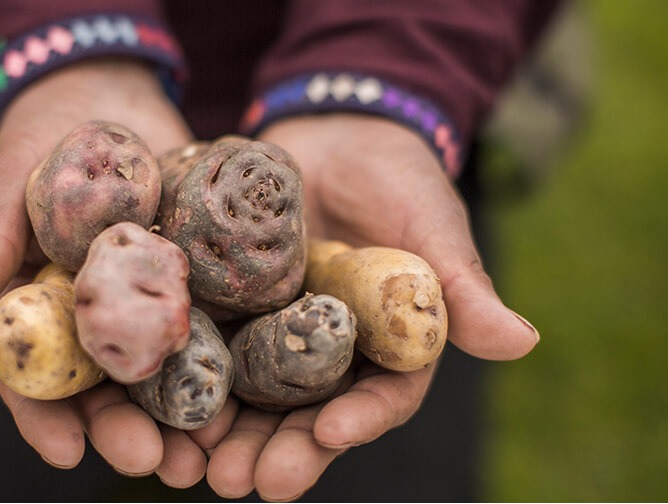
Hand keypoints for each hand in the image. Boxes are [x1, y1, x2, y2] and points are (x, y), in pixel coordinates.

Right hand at [0, 59, 210, 485]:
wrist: (104, 99)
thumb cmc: (39, 141)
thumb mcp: (8, 186)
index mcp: (36, 310)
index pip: (32, 375)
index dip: (46, 417)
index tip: (68, 454)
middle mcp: (91, 319)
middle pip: (105, 389)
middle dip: (128, 430)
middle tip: (158, 464)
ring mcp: (143, 303)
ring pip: (161, 371)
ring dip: (184, 416)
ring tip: (210, 453)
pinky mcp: (192, 279)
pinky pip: (209, 323)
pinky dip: (225, 359)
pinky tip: (250, 390)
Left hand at [203, 114, 539, 500]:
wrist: (334, 134)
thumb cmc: (397, 178)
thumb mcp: (431, 224)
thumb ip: (461, 286)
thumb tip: (523, 342)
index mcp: (388, 348)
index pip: (382, 396)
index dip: (358, 420)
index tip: (329, 434)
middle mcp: (330, 355)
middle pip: (306, 415)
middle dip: (278, 450)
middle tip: (243, 480)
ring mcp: (276, 334)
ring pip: (252, 397)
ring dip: (225, 434)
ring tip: (197, 467)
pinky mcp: (231, 307)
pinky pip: (208, 347)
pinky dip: (187, 376)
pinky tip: (160, 403)